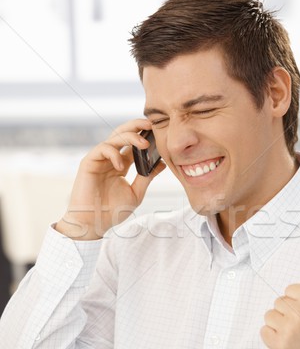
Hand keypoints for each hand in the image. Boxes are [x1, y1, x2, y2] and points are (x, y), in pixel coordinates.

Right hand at [55, 119, 164, 239]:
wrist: (93, 223)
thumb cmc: (112, 211)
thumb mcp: (136, 193)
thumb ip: (147, 177)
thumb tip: (162, 163)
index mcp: (121, 164)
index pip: (133, 143)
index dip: (145, 135)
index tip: (159, 132)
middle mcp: (110, 158)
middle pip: (123, 134)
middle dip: (137, 126)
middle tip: (151, 125)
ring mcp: (99, 159)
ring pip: (114, 137)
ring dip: (130, 137)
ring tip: (144, 144)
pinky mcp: (89, 162)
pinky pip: (102, 149)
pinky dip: (114, 153)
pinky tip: (121, 165)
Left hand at [260, 282, 299, 348]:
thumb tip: (299, 284)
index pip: (290, 289)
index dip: (297, 300)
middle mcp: (299, 313)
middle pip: (278, 301)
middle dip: (288, 312)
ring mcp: (287, 330)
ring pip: (269, 315)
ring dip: (279, 324)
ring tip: (293, 334)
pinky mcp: (278, 346)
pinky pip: (264, 331)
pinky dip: (272, 336)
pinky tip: (286, 342)